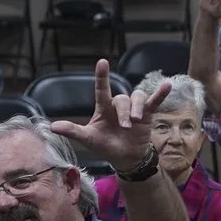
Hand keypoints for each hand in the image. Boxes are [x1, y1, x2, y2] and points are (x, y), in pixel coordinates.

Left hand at [53, 62, 167, 169]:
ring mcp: (134, 108)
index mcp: (103, 109)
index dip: (102, 76)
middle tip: (126, 127)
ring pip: (136, 98)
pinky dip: (160, 94)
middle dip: (124, 113)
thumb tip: (52, 127)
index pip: (102, 90)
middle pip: (122, 100)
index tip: (102, 62)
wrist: (126, 157)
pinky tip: (167, 85)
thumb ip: (73, 131)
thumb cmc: (105, 146)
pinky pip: (153, 101)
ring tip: (136, 122)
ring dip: (136, 108)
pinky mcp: (147, 114)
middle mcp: (118, 105)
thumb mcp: (88, 139)